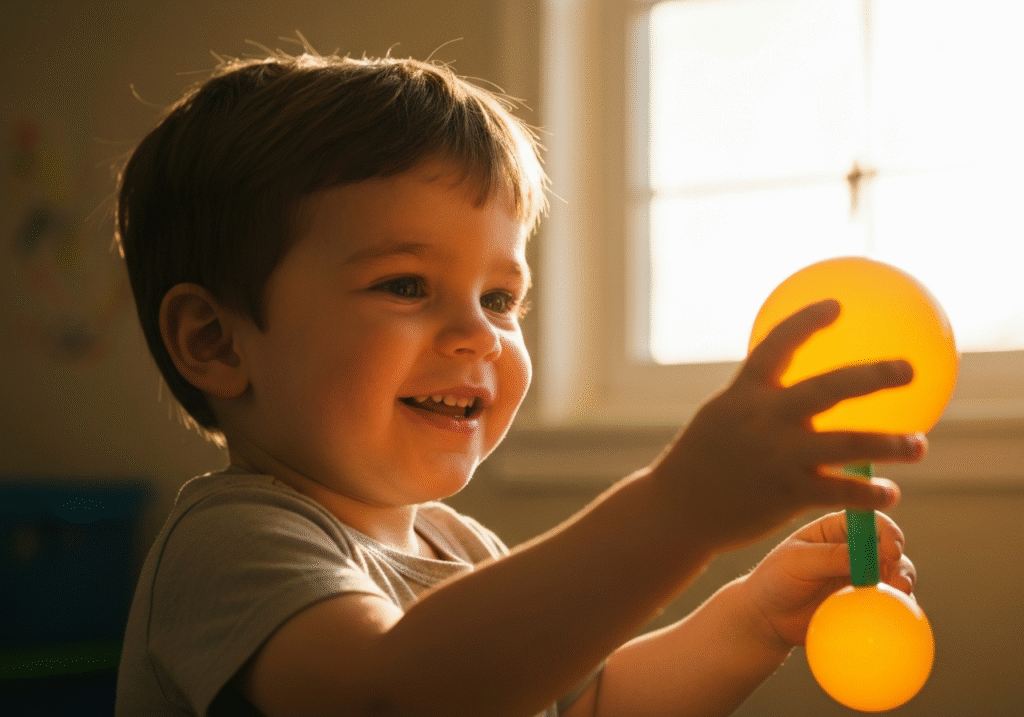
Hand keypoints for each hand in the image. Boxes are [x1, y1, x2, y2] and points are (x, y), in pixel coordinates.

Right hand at [647, 299, 925, 550]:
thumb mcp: (720, 418)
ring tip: (919, 445)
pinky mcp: (786, 493)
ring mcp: (777, 455)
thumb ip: (756, 403)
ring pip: (847, 443)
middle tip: (908, 369)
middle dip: (873, 377)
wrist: (676, 510)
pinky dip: (869, 493)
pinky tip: (890, 493)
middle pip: (828, 388)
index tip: (837, 306)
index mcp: (743, 393)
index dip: (807, 322)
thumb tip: (800, 393)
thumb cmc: (701, 462)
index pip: (777, 345)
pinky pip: (839, 491)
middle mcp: (764, 418)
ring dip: (890, 443)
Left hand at [741, 511, 916, 650]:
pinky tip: (894, 617)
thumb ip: (830, 556)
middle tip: (899, 582)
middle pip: (889, 548)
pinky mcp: (863, 603)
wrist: (767, 617)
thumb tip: (867, 555)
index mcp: (835, 529)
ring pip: (894, 574)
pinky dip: (897, 608)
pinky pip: (888, 604)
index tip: (892, 550)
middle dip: (900, 561)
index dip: (886, 531)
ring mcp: (860, 577)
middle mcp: (854, 549)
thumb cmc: (775, 579)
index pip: (869, 520)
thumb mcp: (797, 562)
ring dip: (903, 583)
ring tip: (900, 596)